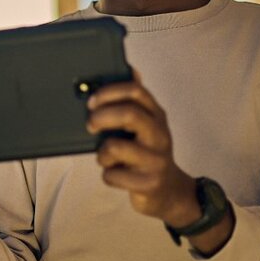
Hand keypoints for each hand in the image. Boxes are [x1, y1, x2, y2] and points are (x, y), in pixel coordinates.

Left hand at [85, 70, 197, 225]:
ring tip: (106, 158)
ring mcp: (156, 160)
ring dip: (102, 153)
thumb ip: (133, 101)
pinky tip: (116, 175)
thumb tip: (131, 69)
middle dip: (102, 117)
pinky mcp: (149, 183)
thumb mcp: (145, 124)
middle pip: (129, 114)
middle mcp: (159, 134)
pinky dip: (108, 175)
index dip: (109, 92)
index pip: (135, 91)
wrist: (169, 191)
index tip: (91, 101)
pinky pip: (113, 175)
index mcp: (156, 115)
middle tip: (90, 125)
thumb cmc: (147, 152)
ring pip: (115, 147)